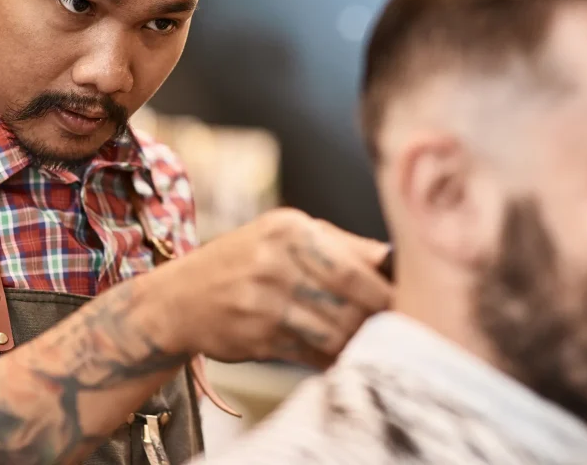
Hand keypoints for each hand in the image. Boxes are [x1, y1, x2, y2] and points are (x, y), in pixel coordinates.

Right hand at [158, 208, 390, 367]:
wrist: (180, 296)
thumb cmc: (244, 259)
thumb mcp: (285, 234)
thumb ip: (340, 243)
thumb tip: (391, 257)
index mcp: (289, 230)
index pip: (353, 268)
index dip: (385, 291)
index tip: (405, 301)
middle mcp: (275, 264)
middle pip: (348, 302)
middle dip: (376, 317)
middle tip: (392, 323)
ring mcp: (263, 304)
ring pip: (334, 332)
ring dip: (356, 339)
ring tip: (366, 337)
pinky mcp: (257, 339)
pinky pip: (311, 353)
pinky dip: (331, 356)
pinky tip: (338, 352)